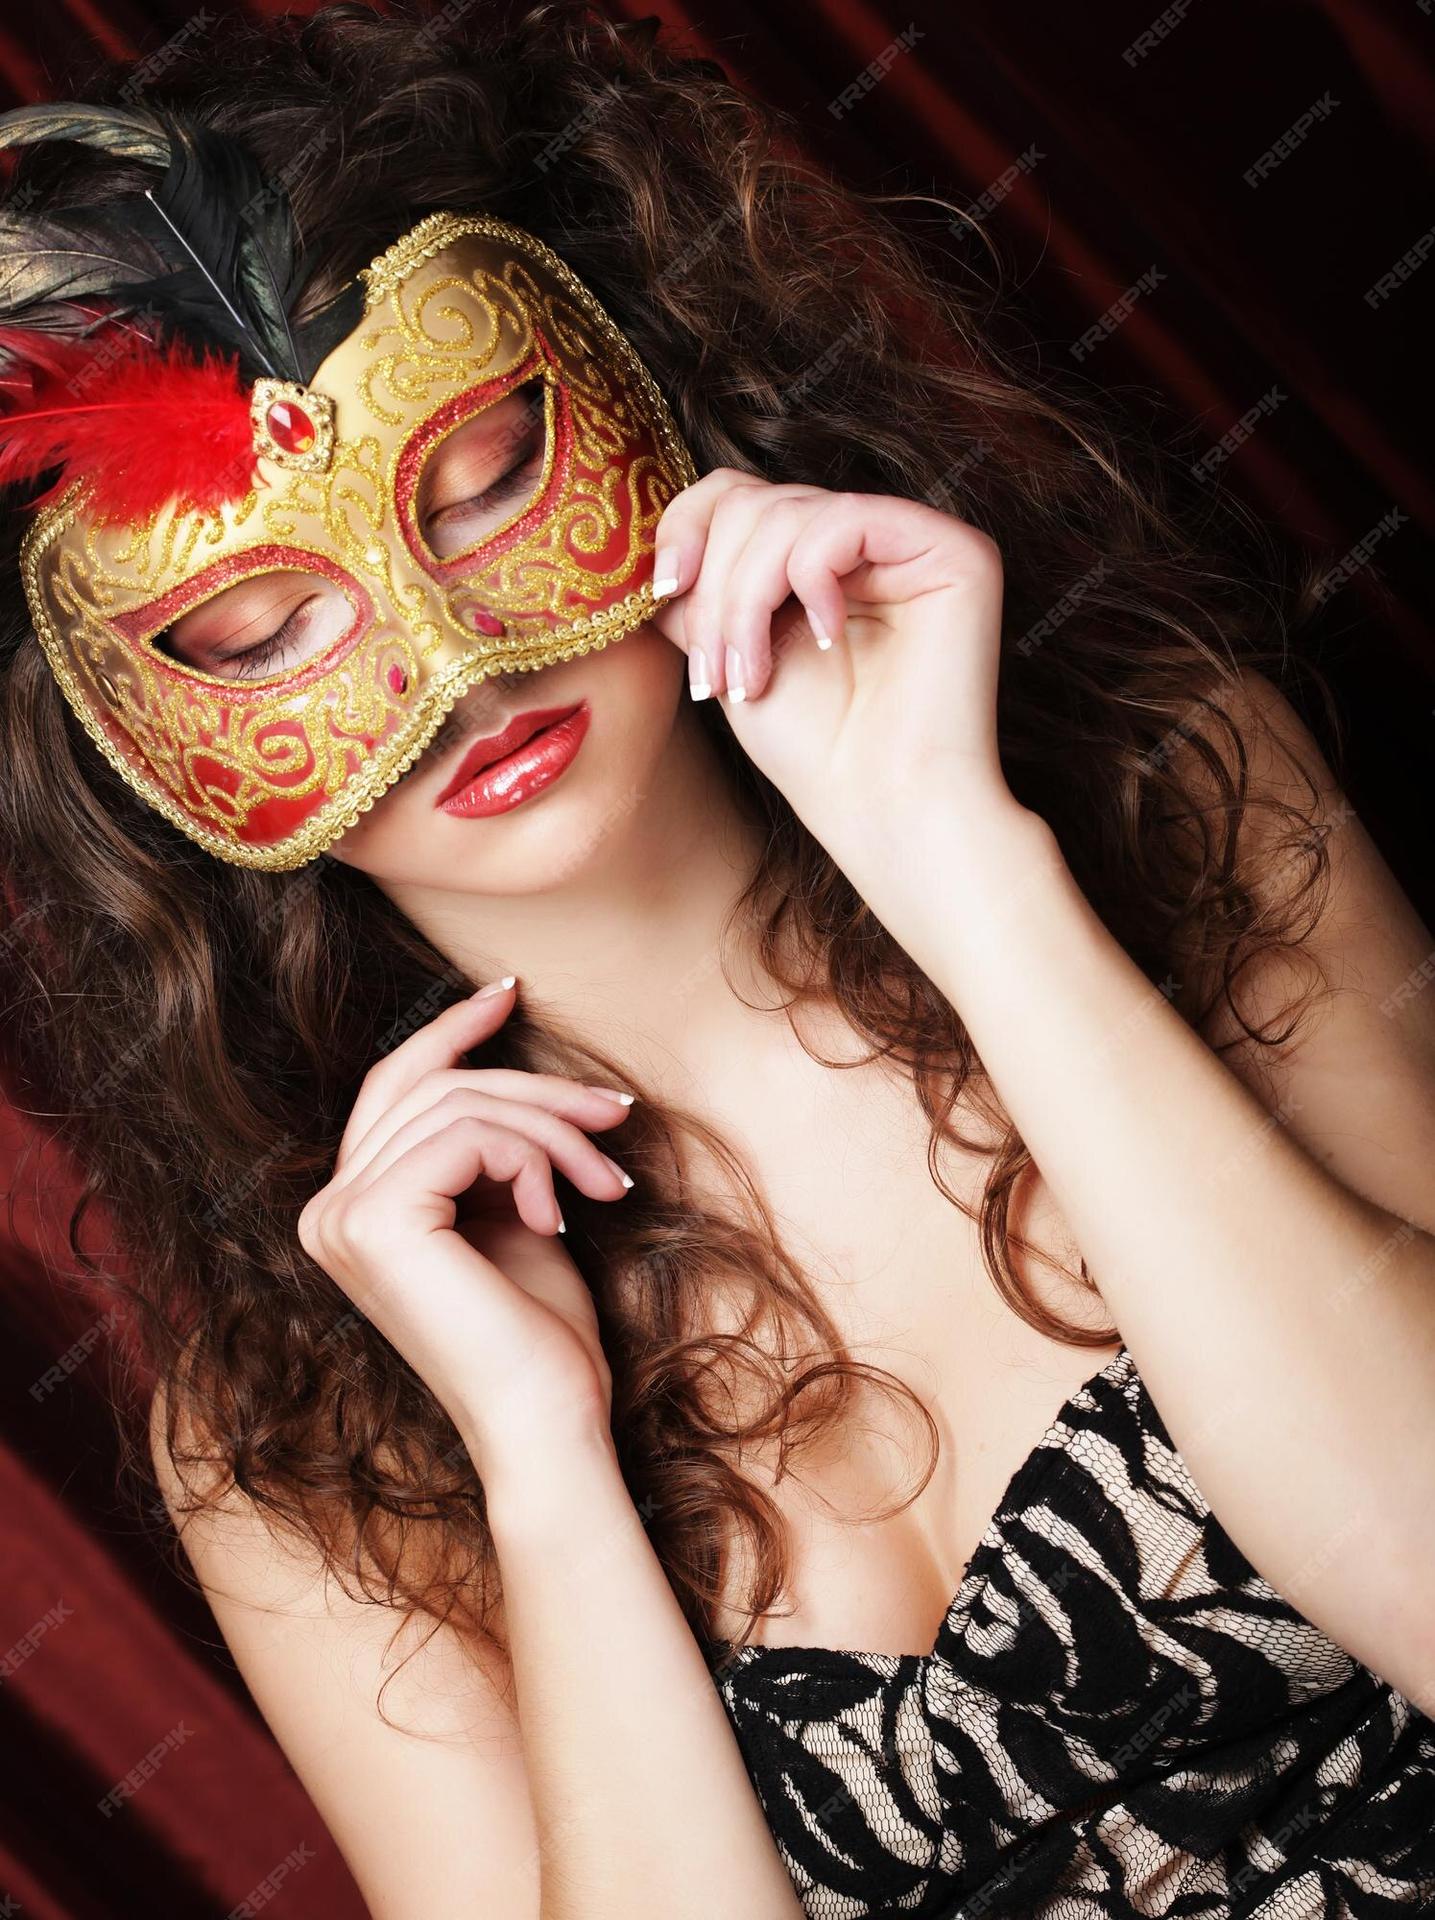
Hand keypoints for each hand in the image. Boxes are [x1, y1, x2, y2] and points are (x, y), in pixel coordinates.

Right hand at [296, 980, 634, 1478]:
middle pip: (435, 1088)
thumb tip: (510, 1071)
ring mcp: (343, 1216)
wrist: (548, 1421)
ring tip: (605, 1184)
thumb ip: (488, 1151)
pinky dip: (533, 1159)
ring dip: (554, 1132)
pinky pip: (471, 1134)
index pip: (394, 1089)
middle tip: (617, 1113)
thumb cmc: (539, 1336)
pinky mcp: (378, 1220)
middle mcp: (327, 1211)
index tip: (511, 994)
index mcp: (349, 1210)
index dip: (449, 1032)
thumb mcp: (510, 1216)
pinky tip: (557, 1216)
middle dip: (537, 1090)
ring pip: (462, 1105)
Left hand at [647, 470, 1031, 886]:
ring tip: (751, 678)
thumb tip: (648, 546)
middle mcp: (869, 538)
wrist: (885, 811)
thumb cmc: (814, 752)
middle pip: (754, 500)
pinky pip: (844, 520)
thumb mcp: (726, 654)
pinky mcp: (956, 551)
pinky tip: (825, 639)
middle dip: (715, 590)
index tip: (662, 593)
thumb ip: (696, 591)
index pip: (737, 493)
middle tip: (714, 676)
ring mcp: (913, 540)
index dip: (687, 529)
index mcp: (819, 558)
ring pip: (789, 510)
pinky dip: (811, 581)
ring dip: (747, 601)